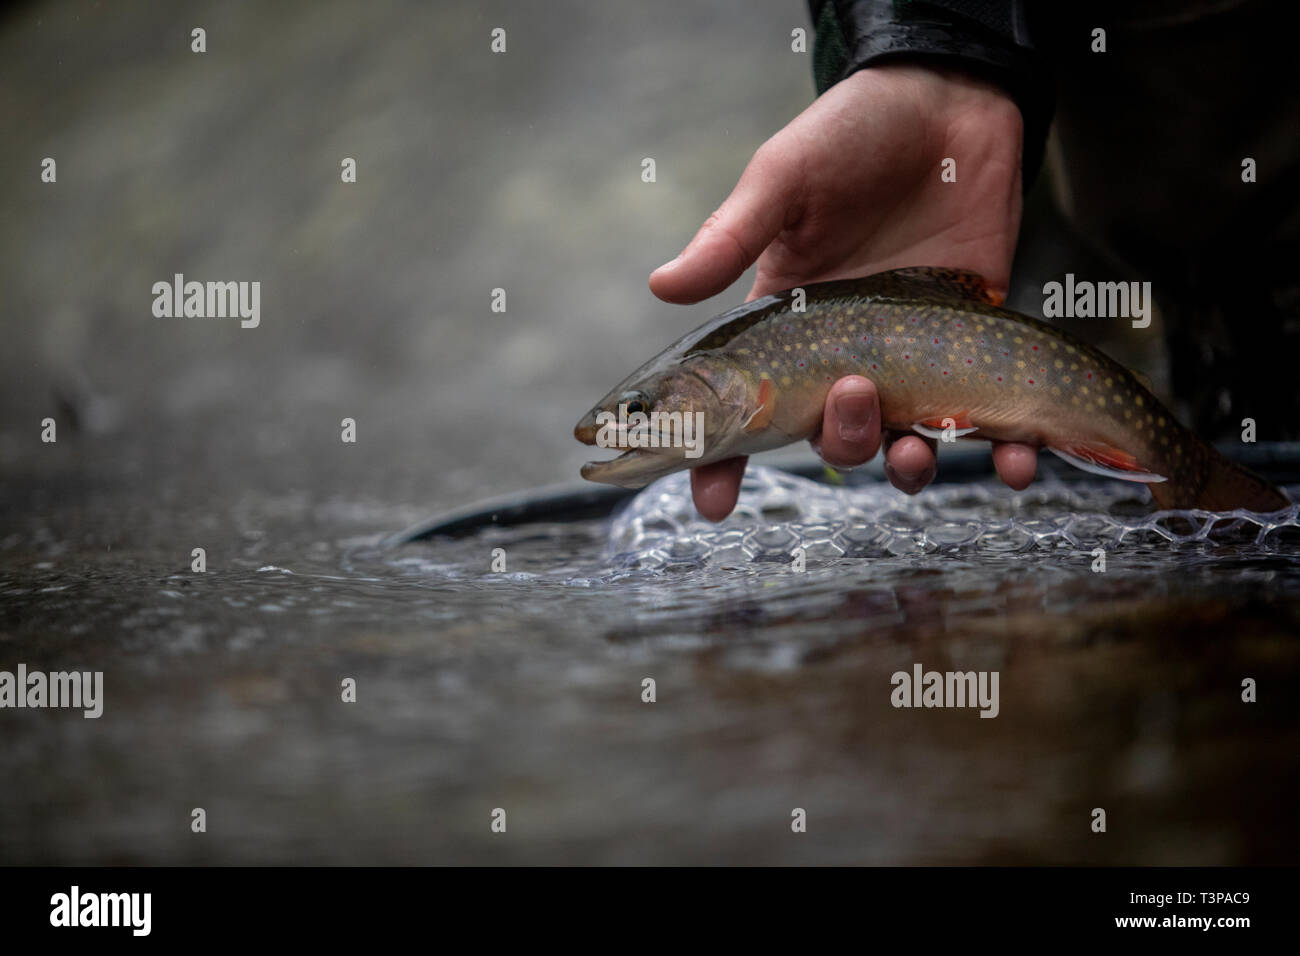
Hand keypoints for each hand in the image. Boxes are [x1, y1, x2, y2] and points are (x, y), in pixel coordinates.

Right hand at [648, 64, 1036, 520]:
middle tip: (855, 394)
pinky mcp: (973, 348)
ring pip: (900, 442)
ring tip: (920, 453)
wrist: (950, 101)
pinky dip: (1005, 454)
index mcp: (783, 323)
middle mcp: (841, 352)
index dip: (721, 460)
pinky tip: (1019, 460)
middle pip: (828, 433)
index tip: (711, 502)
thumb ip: (729, 239)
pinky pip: (985, 421)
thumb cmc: (852, 134)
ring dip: (907, 465)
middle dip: (839, 439)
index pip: (741, 406)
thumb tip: (659, 286)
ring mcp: (908, 356)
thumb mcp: (782, 182)